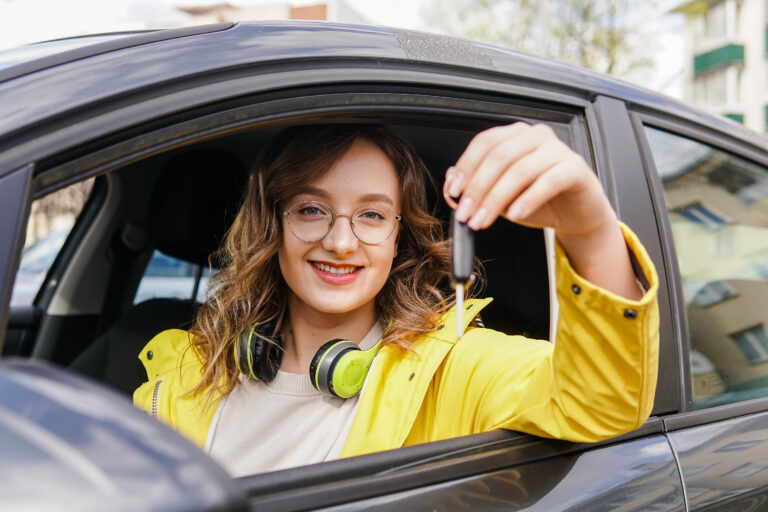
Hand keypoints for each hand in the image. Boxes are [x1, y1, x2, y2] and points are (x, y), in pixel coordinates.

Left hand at [444, 122, 641, 299]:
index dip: (466, 167)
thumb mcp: (502, 198)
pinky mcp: (575, 168)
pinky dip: (528, 199)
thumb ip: (477, 188)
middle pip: (499, 156)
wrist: (577, 215)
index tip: (454, 192)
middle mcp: (536, 136)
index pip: (485, 143)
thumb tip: (450, 183)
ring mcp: (557, 150)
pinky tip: (516, 215)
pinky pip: (548, 181)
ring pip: (519, 170)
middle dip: (478, 189)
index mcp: (515, 136)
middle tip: (467, 214)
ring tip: (484, 220)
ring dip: (496, 199)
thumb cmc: (540, 201)